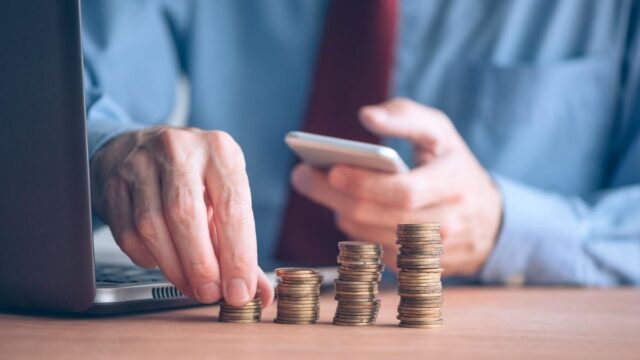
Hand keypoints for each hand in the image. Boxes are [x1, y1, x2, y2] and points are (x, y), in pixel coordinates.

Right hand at [90, 126, 273, 305]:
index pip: (231, 207)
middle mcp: (180, 150)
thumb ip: (241, 243)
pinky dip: (146, 257)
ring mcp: (141, 163)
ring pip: (152, 226)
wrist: (142, 146)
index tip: (239, 290)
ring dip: (173, 267)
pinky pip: (127, 232)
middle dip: (200, 265)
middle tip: (210, 293)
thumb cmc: (194, 176)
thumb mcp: (224, 194)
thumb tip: (259, 291)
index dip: (237, 255)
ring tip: (190, 285)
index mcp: (219, 151)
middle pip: (186, 215)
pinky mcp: (113, 181)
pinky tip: (160, 261)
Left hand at [291, 99, 502, 275]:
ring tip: (320, 188)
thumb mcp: (440, 132)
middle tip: (302, 176)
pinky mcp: (419, 268)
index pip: (404, 192)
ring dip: (341, 212)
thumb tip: (366, 115)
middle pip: (378, 216)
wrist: (489, 221)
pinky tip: (347, 209)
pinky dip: (356, 230)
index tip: (331, 170)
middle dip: (333, 196)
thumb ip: (406, 116)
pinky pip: (376, 252)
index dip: (365, 183)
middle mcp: (447, 223)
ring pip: (371, 237)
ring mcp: (433, 252)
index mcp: (453, 184)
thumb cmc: (453, 165)